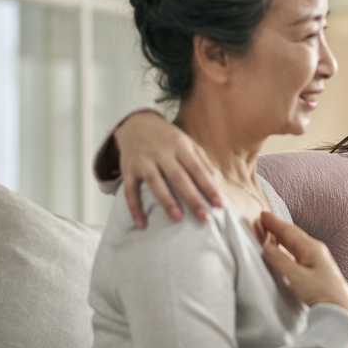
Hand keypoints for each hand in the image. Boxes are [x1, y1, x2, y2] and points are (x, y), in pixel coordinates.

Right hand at [114, 110, 222, 227]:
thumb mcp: (187, 143)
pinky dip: (134, 208)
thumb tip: (217, 183)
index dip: (209, 187)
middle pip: (178, 178)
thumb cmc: (167, 138)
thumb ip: (202, 161)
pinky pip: (130, 191)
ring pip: (155, 183)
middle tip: (204, 218)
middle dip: (192, 198)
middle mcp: (161, 153)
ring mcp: (143, 162)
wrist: (136, 123)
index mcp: (180, 146)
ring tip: (178, 219)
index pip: (197, 169)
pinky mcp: (128, 170)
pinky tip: (142, 224)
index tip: (219, 205)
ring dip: (167, 201)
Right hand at [258, 211, 347, 320]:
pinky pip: (300, 252)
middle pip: (293, 235)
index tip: (262, 215)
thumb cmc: (320, 292)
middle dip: (278, 228)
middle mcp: (316, 250)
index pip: (289, 231)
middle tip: (263, 220)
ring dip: (283, 237)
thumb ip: (280, 260)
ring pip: (297, 243)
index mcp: (312, 248)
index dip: (275, 223)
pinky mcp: (318, 269)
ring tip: (271, 233)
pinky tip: (285, 250)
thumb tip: (267, 247)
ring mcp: (319, 259)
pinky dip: (288, 247)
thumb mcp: (296, 276)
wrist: (340, 309)